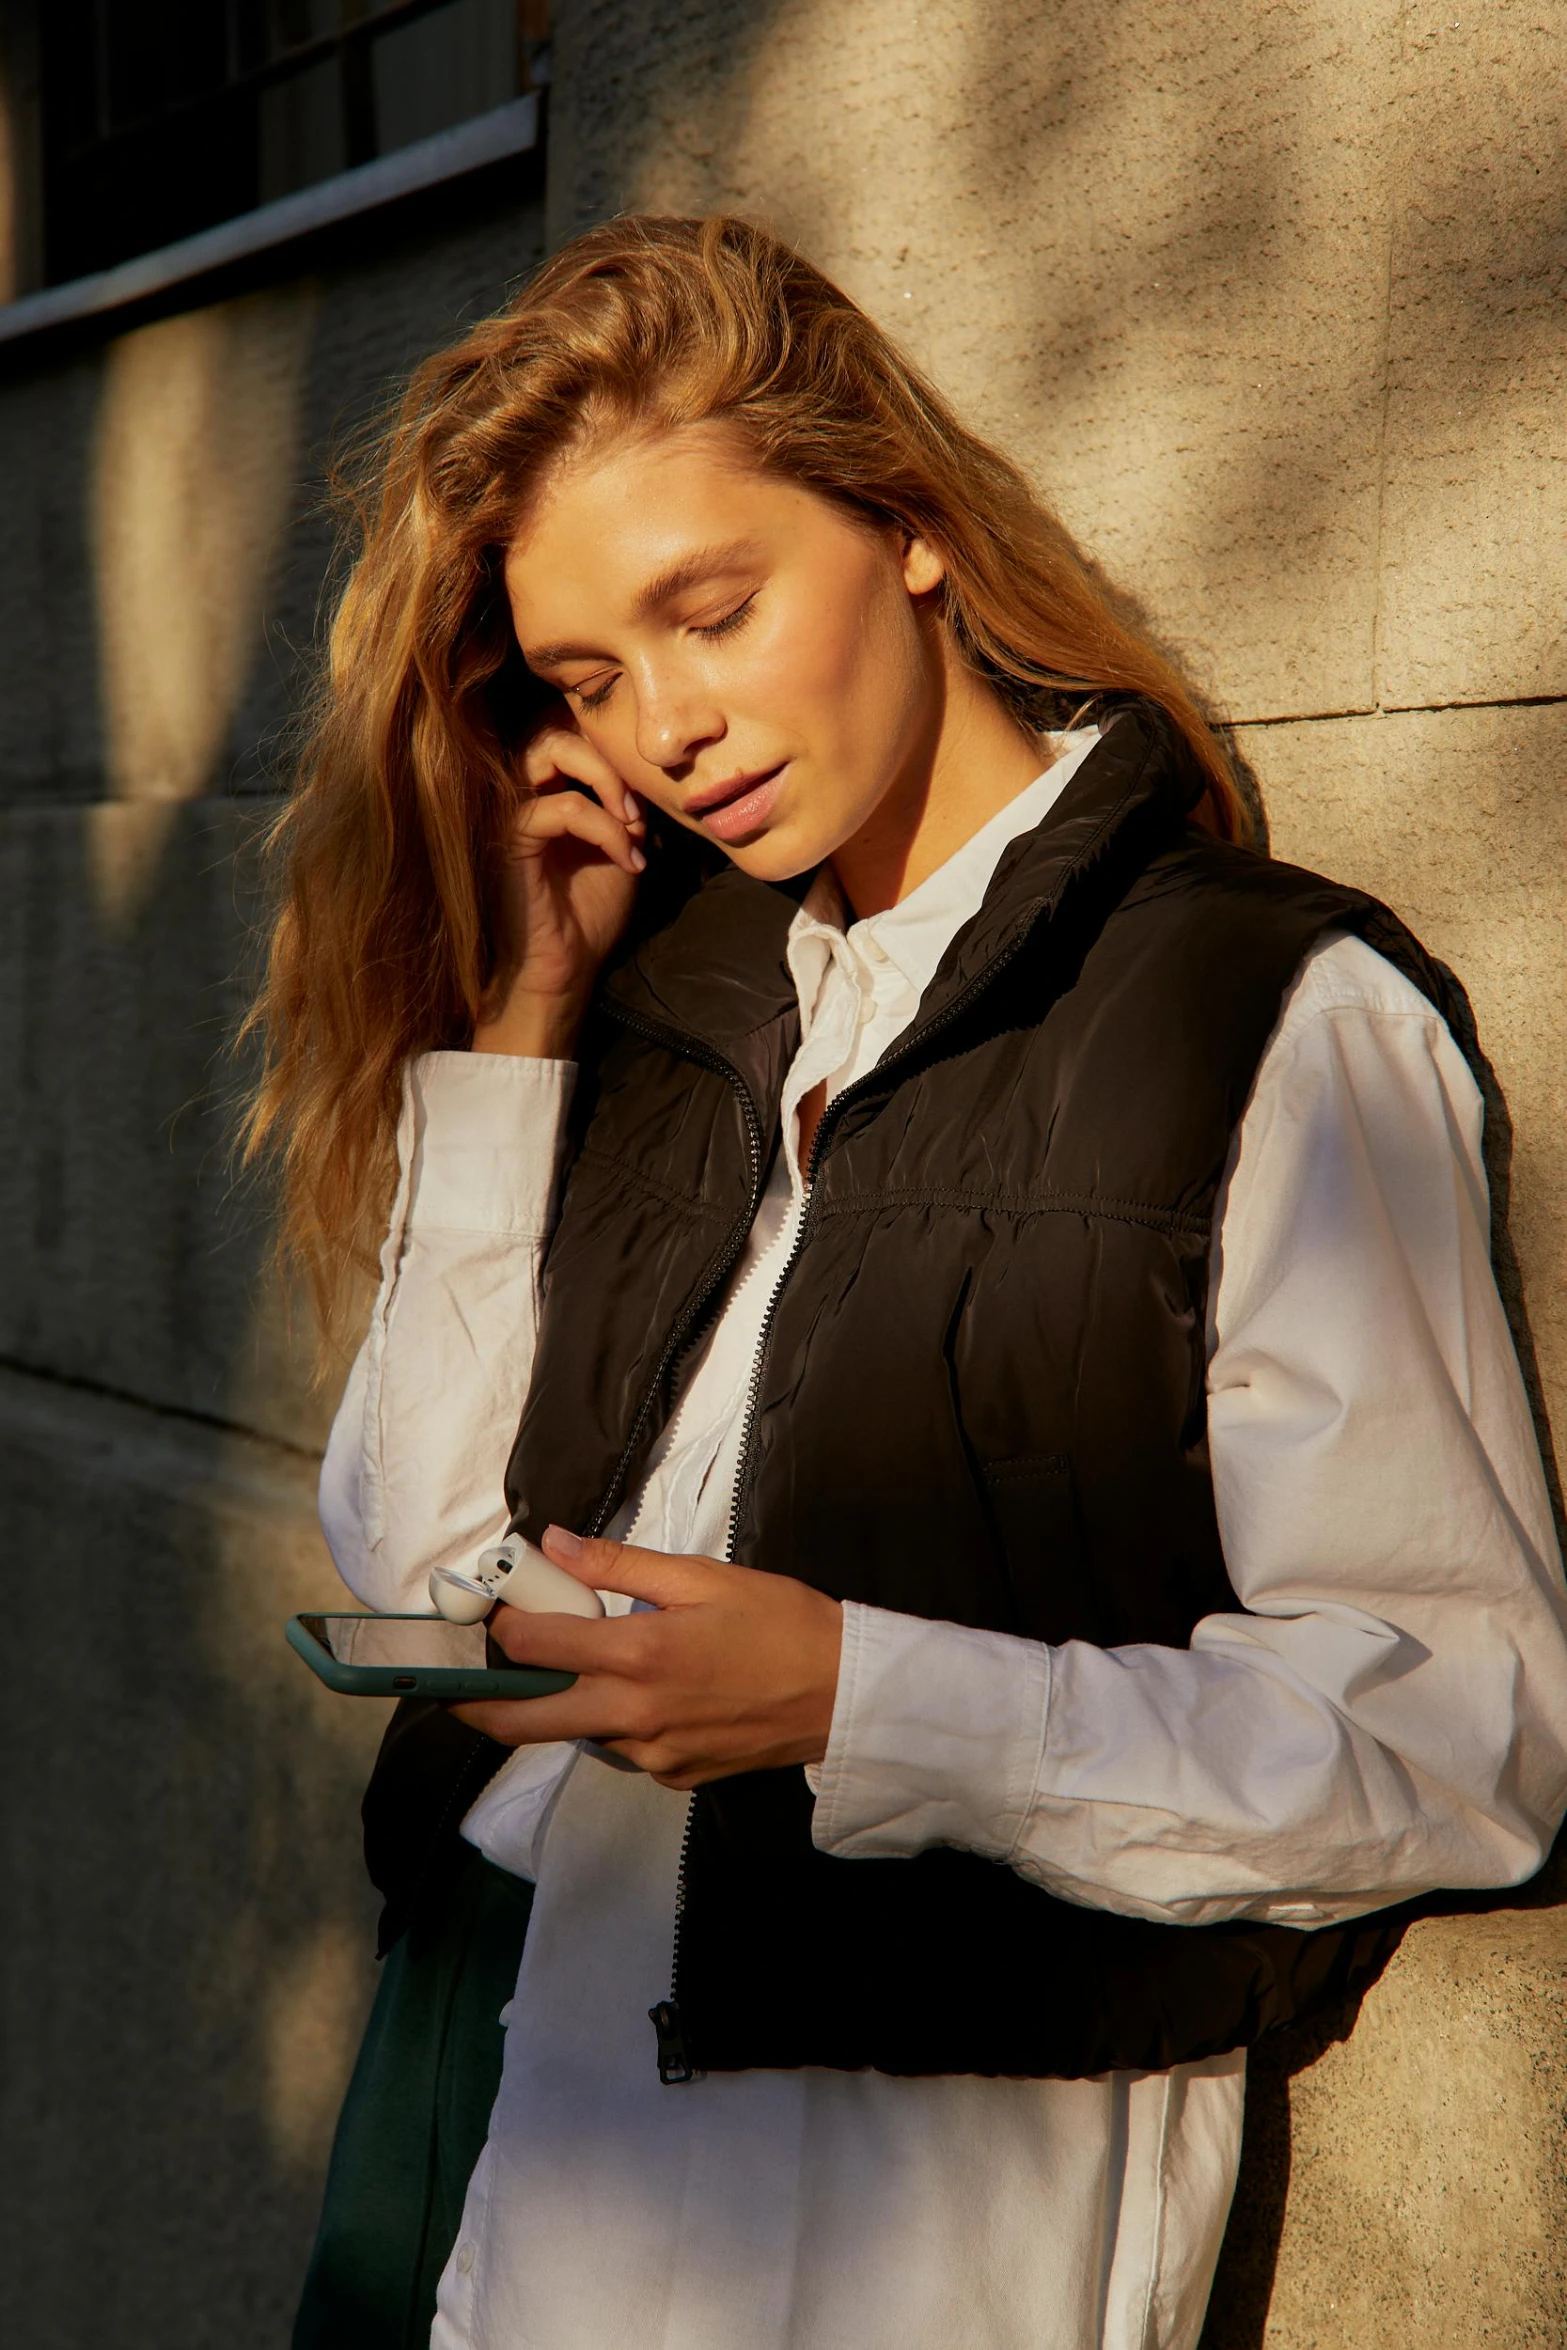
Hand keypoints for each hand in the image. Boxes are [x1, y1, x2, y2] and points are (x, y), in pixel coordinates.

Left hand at [450, 1525, 844, 1788]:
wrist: (844, 1693)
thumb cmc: (781, 1624)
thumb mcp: (702, 1577)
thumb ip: (618, 1564)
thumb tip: (551, 1545)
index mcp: (637, 1655)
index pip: (535, 1647)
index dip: (503, 1626)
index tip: (494, 1610)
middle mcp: (633, 1714)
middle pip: (525, 1720)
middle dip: (480, 1703)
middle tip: (454, 1688)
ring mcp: (652, 1755)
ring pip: (579, 1733)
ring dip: (565, 1704)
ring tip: (582, 1667)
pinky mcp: (674, 1777)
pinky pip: (624, 1750)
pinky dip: (618, 1722)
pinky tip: (650, 1692)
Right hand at [474, 708, 645, 1058]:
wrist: (564, 968)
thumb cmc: (588, 912)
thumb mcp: (623, 845)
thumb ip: (628, 802)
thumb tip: (650, 770)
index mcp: (544, 785)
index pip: (567, 725)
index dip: (611, 744)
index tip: (647, 795)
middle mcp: (520, 788)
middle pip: (555, 721)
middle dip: (610, 755)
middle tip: (641, 806)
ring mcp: (510, 809)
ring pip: (549, 746)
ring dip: (606, 778)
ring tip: (634, 822)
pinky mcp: (511, 837)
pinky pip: (563, 807)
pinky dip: (607, 830)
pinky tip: (629, 861)